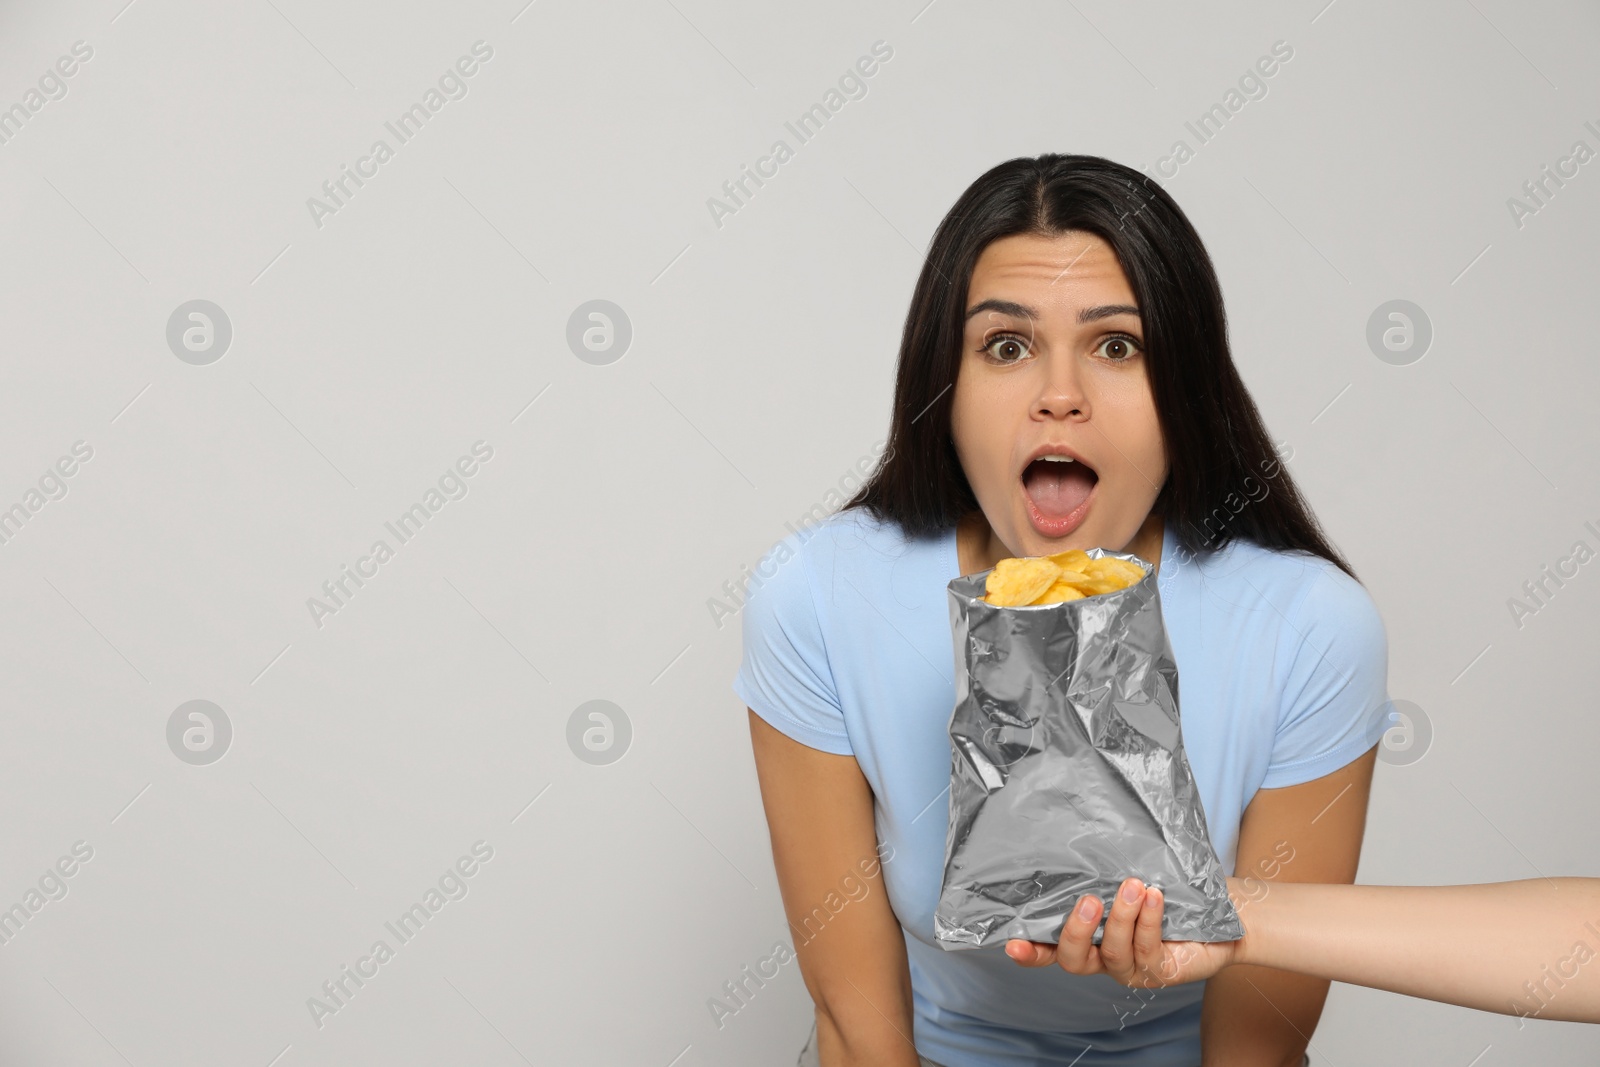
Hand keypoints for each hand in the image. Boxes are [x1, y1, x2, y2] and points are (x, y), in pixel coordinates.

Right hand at [1004, 877, 1240, 987]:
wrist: (1224, 910)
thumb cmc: (1172, 888)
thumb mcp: (1131, 872)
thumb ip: (1104, 866)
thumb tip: (1075, 822)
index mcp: (1090, 937)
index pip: (1050, 948)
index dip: (1030, 950)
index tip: (1012, 942)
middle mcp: (1105, 957)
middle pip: (1074, 960)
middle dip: (1078, 931)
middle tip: (1090, 900)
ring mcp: (1133, 968)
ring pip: (1114, 952)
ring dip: (1121, 917)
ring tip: (1134, 885)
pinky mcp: (1162, 972)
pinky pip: (1148, 949)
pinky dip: (1148, 921)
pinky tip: (1155, 898)